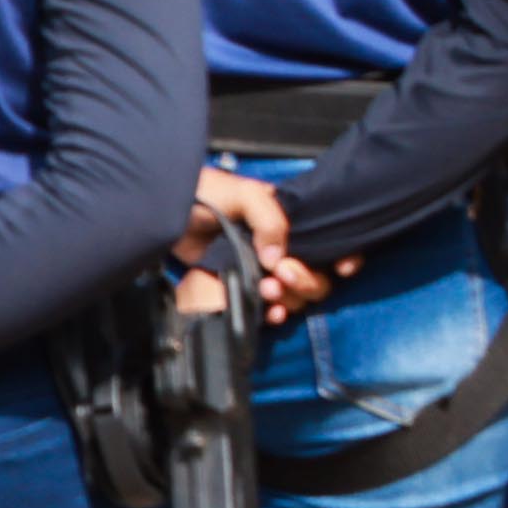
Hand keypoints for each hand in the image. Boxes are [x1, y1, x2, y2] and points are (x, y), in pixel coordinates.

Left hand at [182, 163, 334, 322]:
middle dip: (306, 281)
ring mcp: (263, 268)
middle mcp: (282, 246)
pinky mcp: (243, 284)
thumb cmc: (203, 193)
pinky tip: (271, 313)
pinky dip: (276, 313)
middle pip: (317, 276)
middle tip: (281, 275)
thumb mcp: (242, 194)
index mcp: (289, 220)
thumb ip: (268, 219)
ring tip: (267, 291)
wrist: (164, 211)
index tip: (342, 269)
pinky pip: (271, 307)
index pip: (330, 241)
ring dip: (290, 298)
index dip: (344, 256)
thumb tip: (279, 260)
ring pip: (297, 294)